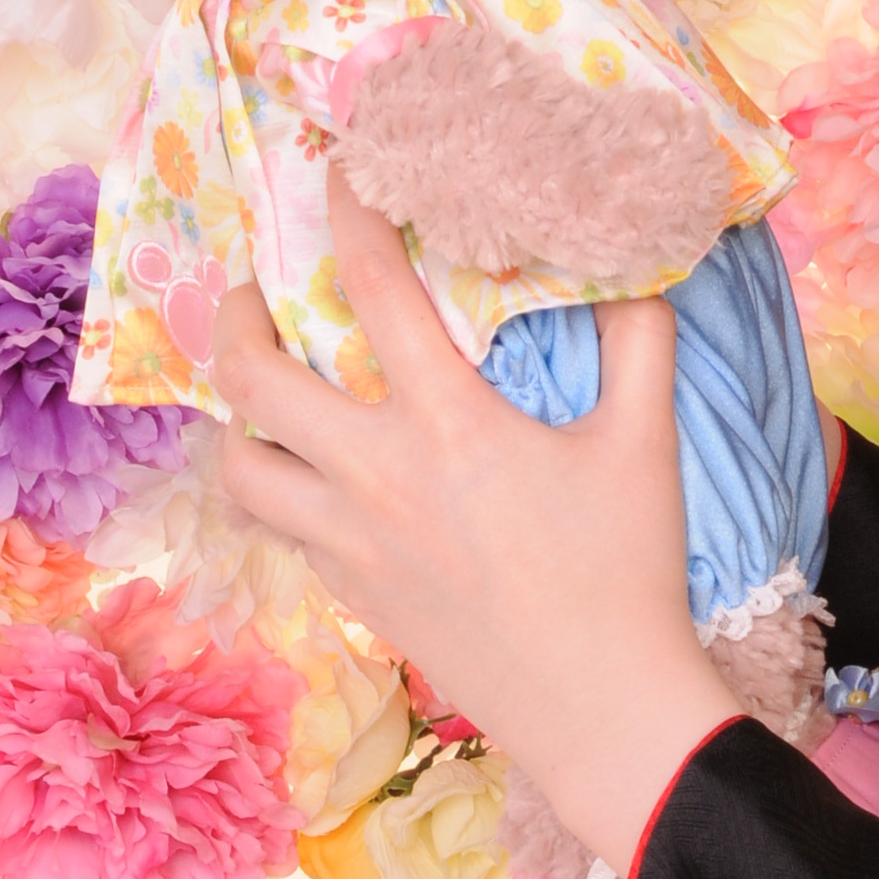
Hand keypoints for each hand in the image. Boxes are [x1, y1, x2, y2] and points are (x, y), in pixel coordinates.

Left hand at [210, 177, 739, 873]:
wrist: (598, 707)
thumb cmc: (627, 570)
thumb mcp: (644, 440)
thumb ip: (638, 335)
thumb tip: (638, 256)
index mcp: (445, 422)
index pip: (371, 285)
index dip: (348, 212)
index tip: (340, 170)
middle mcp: (374, 475)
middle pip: (255, 374)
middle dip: (240, 311)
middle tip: (255, 285)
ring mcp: (348, 540)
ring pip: (239, 463)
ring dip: (234, 412)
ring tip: (255, 382)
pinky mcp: (348, 590)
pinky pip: (277, 524)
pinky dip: (273, 482)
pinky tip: (305, 467)